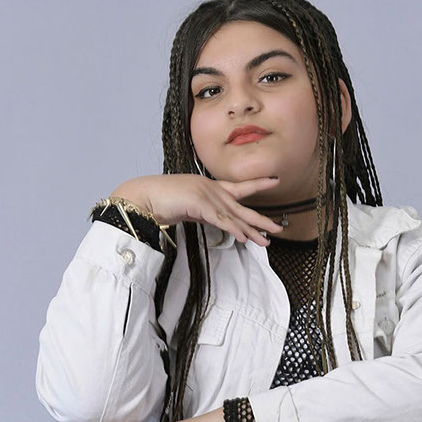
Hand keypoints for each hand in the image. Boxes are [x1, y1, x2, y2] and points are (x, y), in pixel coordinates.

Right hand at [108, 173, 283, 245]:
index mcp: (209, 187)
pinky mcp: (198, 204)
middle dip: (261, 218)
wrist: (142, 197)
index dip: (257, 184)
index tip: (273, 181)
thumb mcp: (187, 206)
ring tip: (266, 240)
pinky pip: (221, 219)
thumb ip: (202, 212)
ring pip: (234, 216)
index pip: (238, 187)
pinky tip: (244, 237)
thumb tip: (214, 221)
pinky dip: (233, 229)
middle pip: (242, 206)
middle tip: (279, 227)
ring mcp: (205, 195)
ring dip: (251, 230)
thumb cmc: (160, 201)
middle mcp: (211, 189)